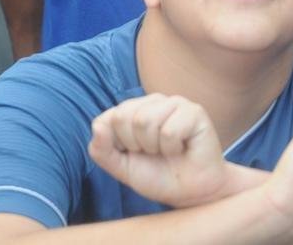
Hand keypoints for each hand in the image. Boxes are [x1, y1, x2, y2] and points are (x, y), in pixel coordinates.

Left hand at [88, 94, 228, 207]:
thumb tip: (97, 127)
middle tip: (153, 153)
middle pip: (125, 117)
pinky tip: (182, 149)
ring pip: (145, 120)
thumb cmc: (157, 176)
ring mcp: (176, 103)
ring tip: (167, 151)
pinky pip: (169, 130)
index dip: (118, 144)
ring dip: (154, 147)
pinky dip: (172, 148)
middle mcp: (154, 101)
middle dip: (135, 145)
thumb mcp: (121, 167)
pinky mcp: (195, 112)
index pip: (109, 118)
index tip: (135, 153)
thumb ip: (102, 150)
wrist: (190, 192)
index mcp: (134, 109)